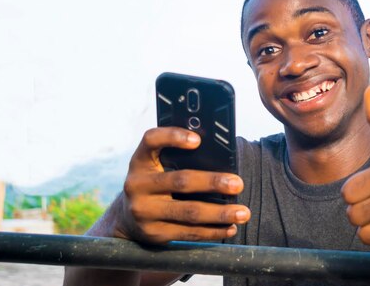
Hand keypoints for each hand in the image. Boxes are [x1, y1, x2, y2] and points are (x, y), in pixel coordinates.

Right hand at [115, 127, 250, 243]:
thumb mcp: (156, 167)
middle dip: (213, 182)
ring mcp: (144, 210)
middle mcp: (138, 184)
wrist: (127, 218)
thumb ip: (177, 158)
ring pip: (189, 212)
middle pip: (181, 181)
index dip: (173, 137)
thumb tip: (221, 159)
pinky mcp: (153, 233)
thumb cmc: (154, 183)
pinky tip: (230, 227)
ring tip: (242, 212)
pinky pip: (189, 232)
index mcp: (141, 160)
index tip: (198, 140)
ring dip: (220, 213)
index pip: (152, 140)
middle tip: (237, 184)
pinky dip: (212, 231)